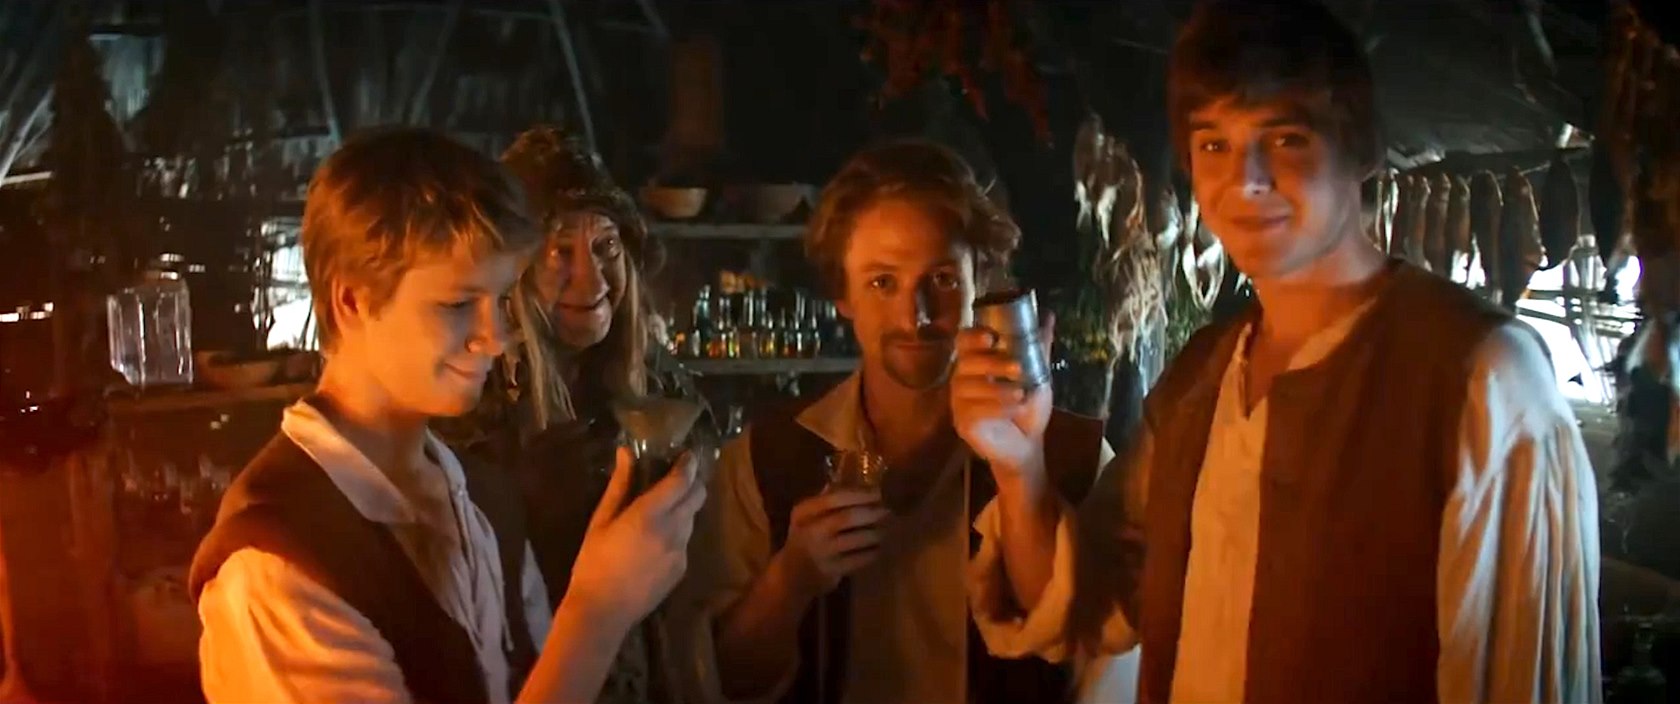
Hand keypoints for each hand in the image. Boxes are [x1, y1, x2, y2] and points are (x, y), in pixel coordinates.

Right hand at [564, 447, 707, 632]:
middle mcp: (673, 530)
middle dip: (693, 483)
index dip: (688, 464)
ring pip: (693, 518)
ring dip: (684, 508)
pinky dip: (677, 532)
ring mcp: (681, 551)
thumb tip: (626, 453)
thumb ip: (619, 486)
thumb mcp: (600, 521)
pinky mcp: (682, 568)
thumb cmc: (594, 562)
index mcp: (650, 515)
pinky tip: (655, 541)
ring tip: (662, 509)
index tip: (687, 455)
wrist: (603, 611)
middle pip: (698, 496)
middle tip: (678, 477)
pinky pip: (685, 541)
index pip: (682, 480)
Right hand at [776, 490, 889, 599]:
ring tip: (884, 529)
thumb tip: (859, 483)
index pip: (833, 498)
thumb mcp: (806, 518)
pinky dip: (872, 552)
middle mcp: (810, 531)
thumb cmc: (803, 540)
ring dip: (875, 533)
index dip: (859, 495)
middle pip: (848, 518)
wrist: (790, 576)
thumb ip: (827, 500)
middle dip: (871, 513)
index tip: (877, 494)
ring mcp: (820, 553)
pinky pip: (860, 559)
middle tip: (887, 512)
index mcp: (803, 513)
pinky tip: (877, 548)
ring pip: (857, 539)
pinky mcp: (831, 571)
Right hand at [950, 313, 1053, 478]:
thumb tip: (1047, 316)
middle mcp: (962, 379)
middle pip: (965, 362)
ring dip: (997, 389)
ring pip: (968, 387)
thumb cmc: (1026, 406)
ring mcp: (959, 402)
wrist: (1027, 444)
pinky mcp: (962, 423)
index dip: (973, 336)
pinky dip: (996, 408)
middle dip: (991, 363)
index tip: (992, 336)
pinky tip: (1015, 409)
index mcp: (976, 363)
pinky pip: (972, 410)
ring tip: (1021, 394)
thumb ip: (1038, 346)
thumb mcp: (1037, 374)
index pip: (964, 341)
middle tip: (1018, 368)